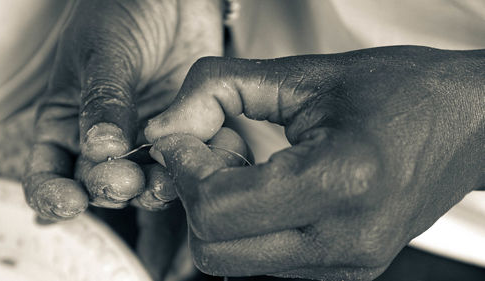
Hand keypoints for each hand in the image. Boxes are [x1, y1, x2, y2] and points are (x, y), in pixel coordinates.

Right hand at [22, 0, 223, 217]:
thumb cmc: (123, 13)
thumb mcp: (104, 51)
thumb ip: (102, 100)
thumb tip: (102, 150)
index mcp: (67, 123)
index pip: (50, 173)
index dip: (54, 196)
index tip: (70, 201)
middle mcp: (105, 141)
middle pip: (100, 184)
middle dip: (110, 189)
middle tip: (126, 180)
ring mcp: (146, 140)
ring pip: (144, 183)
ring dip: (151, 190)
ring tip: (160, 182)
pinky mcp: (183, 135)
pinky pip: (185, 162)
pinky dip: (190, 169)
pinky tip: (194, 163)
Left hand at [145, 46, 484, 279]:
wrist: (468, 125)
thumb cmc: (402, 91)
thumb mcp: (307, 75)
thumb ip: (223, 90)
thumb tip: (162, 127)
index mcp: (341, 182)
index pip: (216, 206)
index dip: (182, 169)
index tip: (181, 136)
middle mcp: (344, 240)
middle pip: (214, 249)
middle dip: (194, 195)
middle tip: (212, 148)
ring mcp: (347, 265)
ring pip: (232, 262)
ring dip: (218, 213)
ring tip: (245, 165)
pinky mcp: (346, 270)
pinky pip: (263, 262)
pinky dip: (246, 226)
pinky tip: (267, 186)